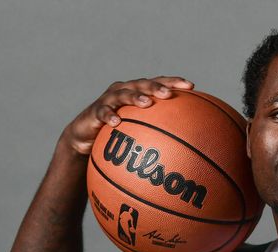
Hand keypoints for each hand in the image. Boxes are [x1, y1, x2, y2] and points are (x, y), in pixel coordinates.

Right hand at [61, 76, 193, 154]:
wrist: (86, 136)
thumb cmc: (118, 133)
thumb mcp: (139, 131)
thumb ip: (160, 131)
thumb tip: (188, 145)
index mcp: (137, 92)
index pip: (158, 83)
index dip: (173, 82)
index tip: (191, 86)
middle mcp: (124, 91)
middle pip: (142, 84)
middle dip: (156, 87)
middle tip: (168, 94)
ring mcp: (108, 100)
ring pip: (123, 94)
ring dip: (136, 97)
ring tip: (147, 103)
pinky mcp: (94, 111)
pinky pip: (103, 113)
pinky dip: (109, 116)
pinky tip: (116, 123)